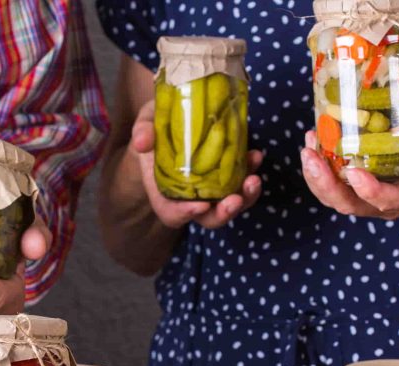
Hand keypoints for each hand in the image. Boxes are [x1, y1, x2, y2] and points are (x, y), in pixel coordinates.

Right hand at [129, 100, 263, 228]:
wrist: (175, 116)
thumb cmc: (157, 125)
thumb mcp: (146, 122)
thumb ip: (143, 130)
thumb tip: (143, 141)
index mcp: (163, 189)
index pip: (171, 213)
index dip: (185, 213)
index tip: (202, 205)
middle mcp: (189, 195)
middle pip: (208, 217)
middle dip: (224, 213)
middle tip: (236, 199)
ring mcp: (211, 188)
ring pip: (230, 205)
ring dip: (246, 197)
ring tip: (254, 179)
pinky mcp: (228, 175)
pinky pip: (241, 182)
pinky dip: (250, 172)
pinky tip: (255, 156)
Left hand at [300, 85, 398, 218]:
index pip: (388, 202)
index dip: (370, 191)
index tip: (354, 172)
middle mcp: (388, 205)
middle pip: (350, 205)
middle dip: (326, 185)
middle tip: (312, 156)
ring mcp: (370, 201)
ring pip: (336, 199)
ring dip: (316, 178)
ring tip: (307, 147)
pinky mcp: (357, 193)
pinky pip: (332, 189)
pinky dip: (318, 171)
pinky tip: (312, 143)